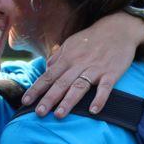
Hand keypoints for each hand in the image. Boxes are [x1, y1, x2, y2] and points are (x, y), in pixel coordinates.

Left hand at [21, 12, 143, 117]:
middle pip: (61, 83)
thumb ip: (57, 58)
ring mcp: (95, 69)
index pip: (48, 76)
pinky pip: (105, 88)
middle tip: (39, 113)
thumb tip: (45, 70)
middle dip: (49, 99)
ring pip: (79, 86)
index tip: (25, 102)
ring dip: (69, 101)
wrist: (118, 29)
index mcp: (67, 58)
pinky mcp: (112, 73)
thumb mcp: (70, 44)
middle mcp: (79, 64)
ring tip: (59, 115)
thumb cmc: (91, 39)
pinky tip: (93, 111)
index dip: (36, 89)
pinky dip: (99, 99)